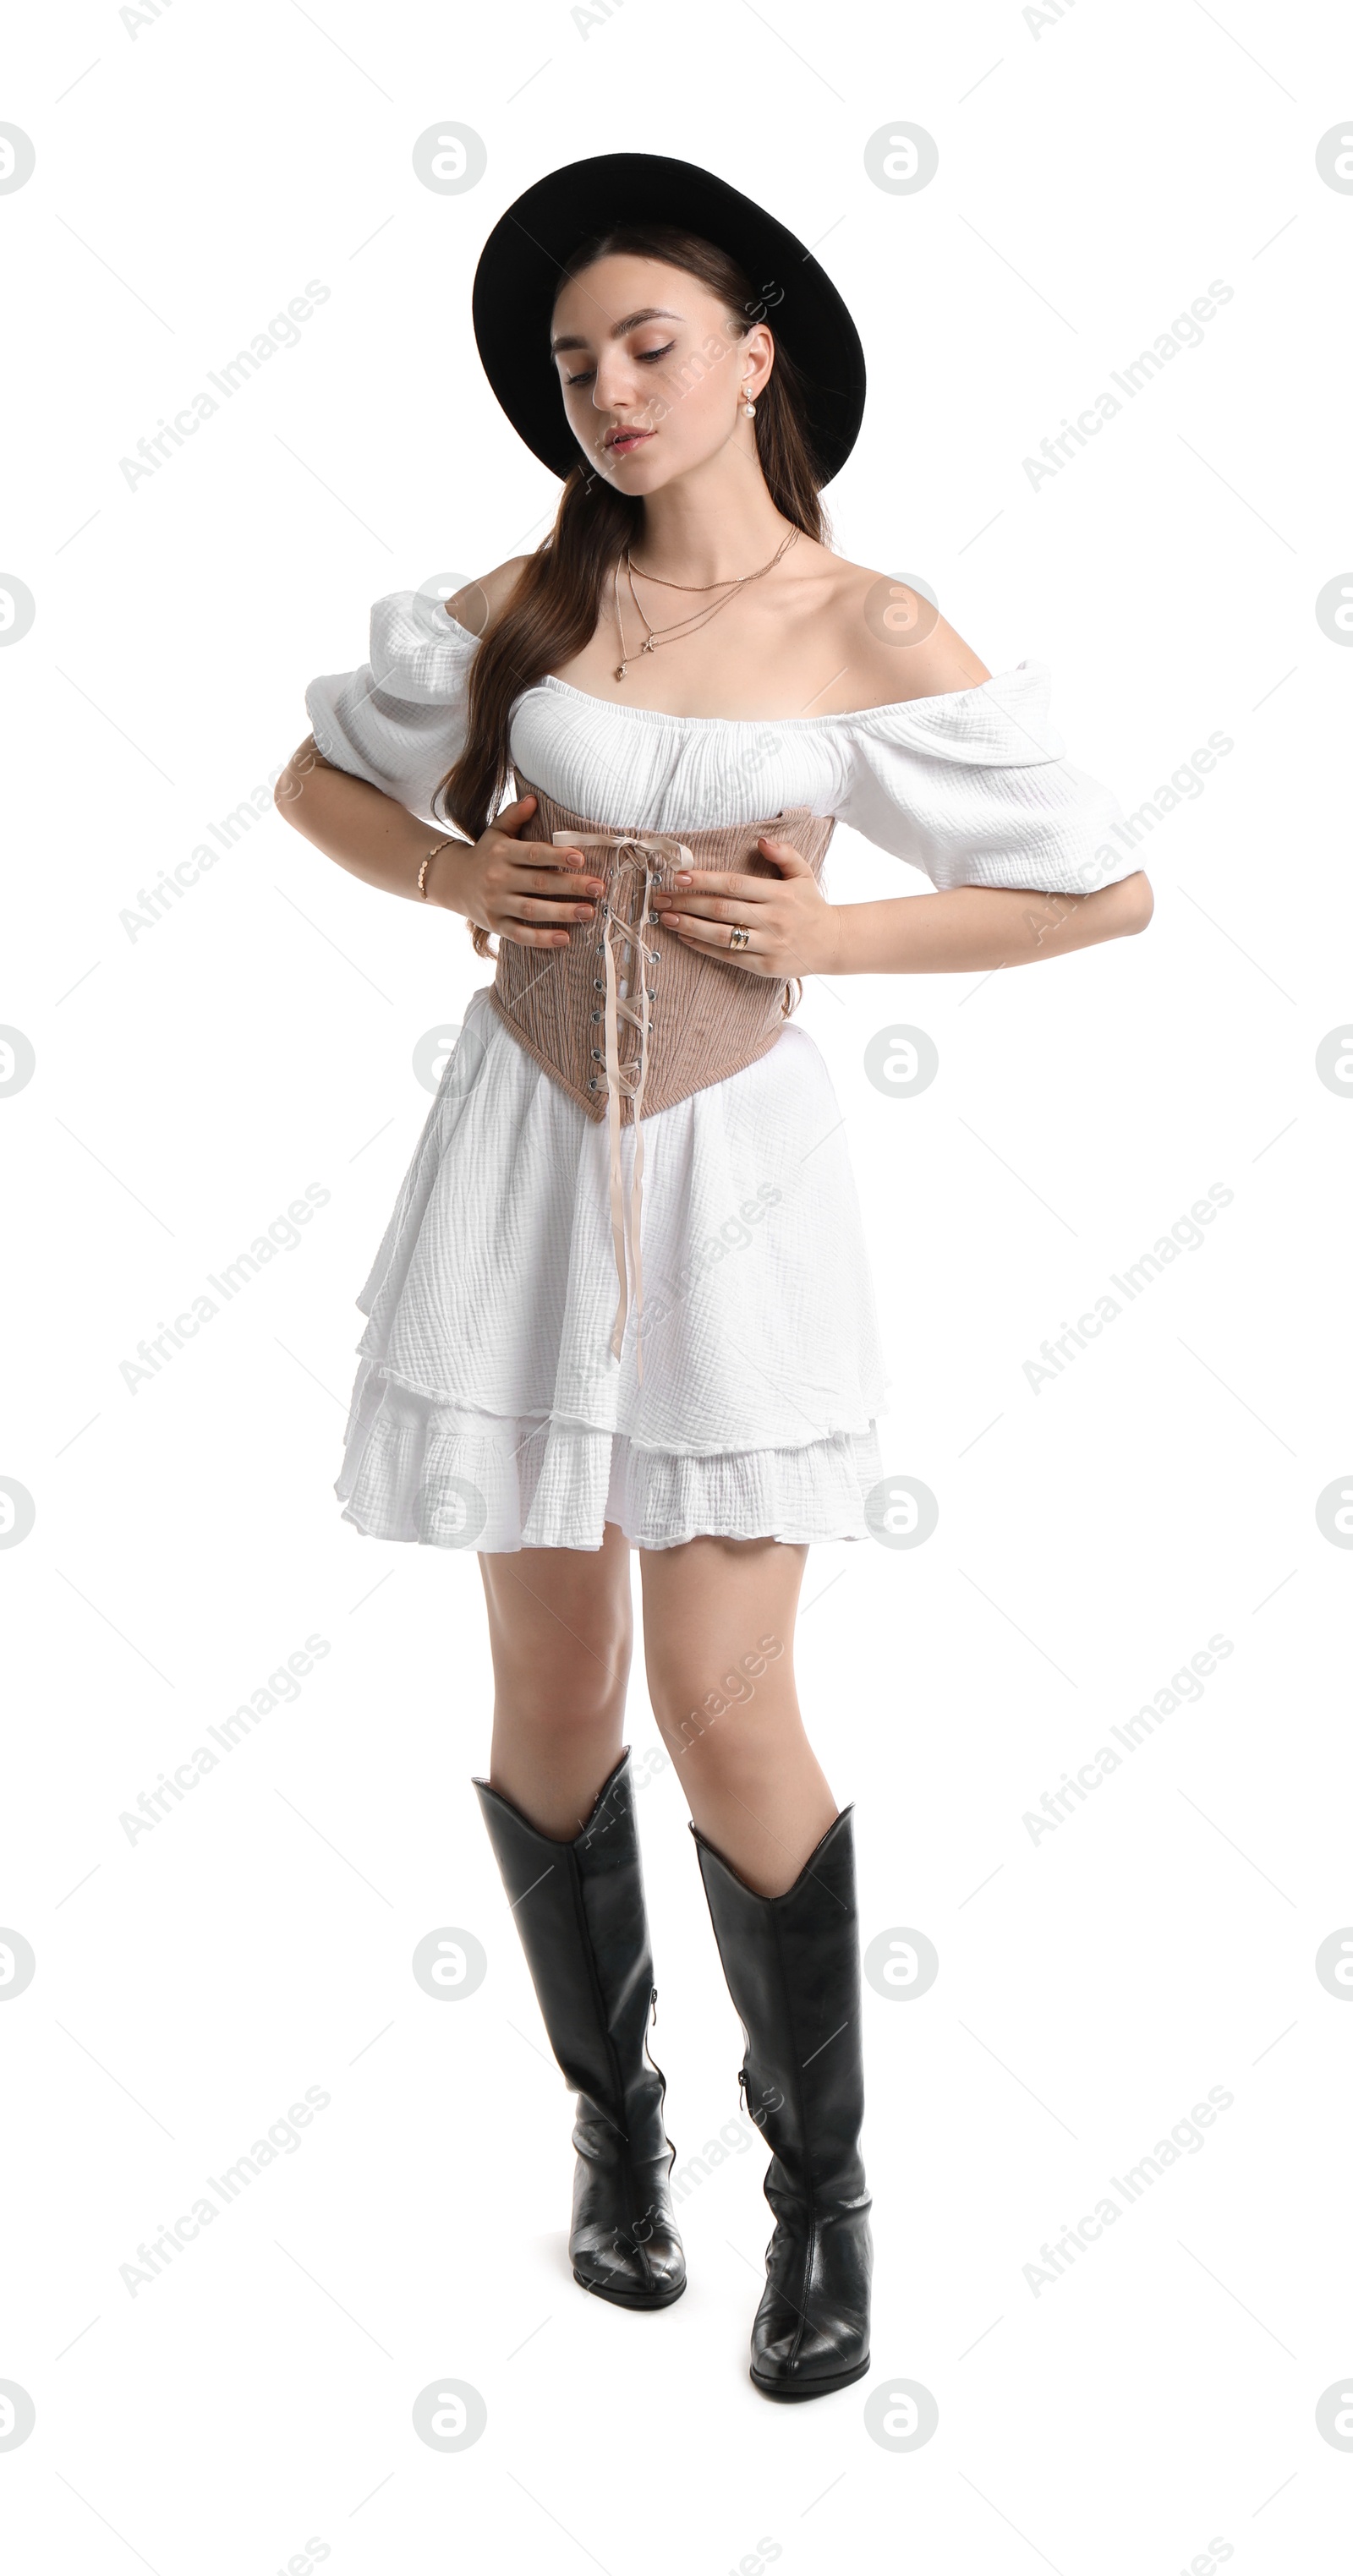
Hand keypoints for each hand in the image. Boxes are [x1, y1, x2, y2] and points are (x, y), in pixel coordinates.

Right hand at [434, 794, 602, 947]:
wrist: (454, 881)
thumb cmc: (486, 854)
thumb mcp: (496, 832)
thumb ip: (515, 815)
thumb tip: (534, 798)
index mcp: (502, 853)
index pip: (533, 854)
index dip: (557, 856)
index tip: (582, 859)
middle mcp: (497, 879)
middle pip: (539, 883)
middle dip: (571, 886)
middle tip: (598, 888)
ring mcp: (496, 904)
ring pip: (532, 910)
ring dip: (562, 912)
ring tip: (588, 912)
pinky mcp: (495, 925)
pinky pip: (520, 935)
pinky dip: (542, 939)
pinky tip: (565, 938)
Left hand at [651, 836, 842, 977]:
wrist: (833, 943)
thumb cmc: (811, 906)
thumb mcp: (803, 874)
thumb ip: (784, 854)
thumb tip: (760, 840)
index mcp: (778, 894)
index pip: (734, 884)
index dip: (705, 880)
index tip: (679, 877)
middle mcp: (772, 919)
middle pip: (722, 910)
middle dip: (688, 904)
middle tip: (661, 899)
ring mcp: (768, 944)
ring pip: (722, 935)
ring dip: (691, 927)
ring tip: (667, 919)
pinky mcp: (765, 965)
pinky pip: (729, 956)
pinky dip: (705, 948)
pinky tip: (686, 938)